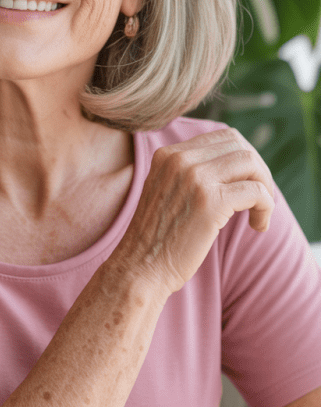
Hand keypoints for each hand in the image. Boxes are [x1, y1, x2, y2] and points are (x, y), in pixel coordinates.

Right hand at [120, 127, 275, 295]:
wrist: (139, 269)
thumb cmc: (158, 239)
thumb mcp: (167, 191)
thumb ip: (190, 173)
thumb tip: (237, 165)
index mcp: (167, 154)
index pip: (222, 137)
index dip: (243, 159)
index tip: (246, 184)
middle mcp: (179, 159)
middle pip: (239, 145)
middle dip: (258, 170)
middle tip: (259, 198)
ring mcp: (194, 178)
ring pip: (250, 162)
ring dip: (265, 186)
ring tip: (260, 212)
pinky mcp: (210, 202)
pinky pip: (256, 191)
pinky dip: (266, 207)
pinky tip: (259, 225)